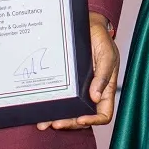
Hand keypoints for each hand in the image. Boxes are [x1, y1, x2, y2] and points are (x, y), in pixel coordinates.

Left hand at [41, 13, 119, 129]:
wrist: (87, 25)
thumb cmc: (102, 40)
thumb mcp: (107, 55)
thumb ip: (103, 76)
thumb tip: (95, 97)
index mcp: (105, 89)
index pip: (103, 114)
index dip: (93, 120)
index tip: (80, 119)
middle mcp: (91, 93)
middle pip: (82, 117)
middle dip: (69, 123)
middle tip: (56, 123)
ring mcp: (78, 89)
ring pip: (69, 111)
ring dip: (57, 119)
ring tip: (43, 123)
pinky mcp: (66, 83)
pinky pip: (59, 98)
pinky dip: (51, 105)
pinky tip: (40, 109)